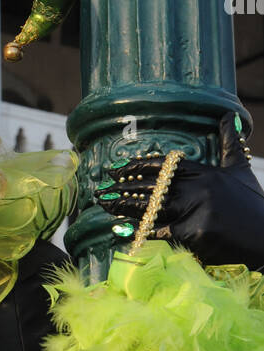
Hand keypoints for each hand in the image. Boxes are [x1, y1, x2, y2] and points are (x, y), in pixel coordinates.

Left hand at [95, 112, 263, 267]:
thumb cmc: (252, 208)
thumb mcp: (239, 171)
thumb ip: (229, 144)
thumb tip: (228, 115)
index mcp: (206, 172)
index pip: (166, 165)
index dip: (139, 165)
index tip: (119, 168)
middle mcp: (200, 188)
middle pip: (153, 186)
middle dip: (124, 186)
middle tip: (102, 187)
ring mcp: (197, 211)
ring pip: (151, 208)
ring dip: (124, 207)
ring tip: (104, 204)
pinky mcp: (195, 234)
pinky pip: (161, 232)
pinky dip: (141, 232)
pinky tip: (122, 230)